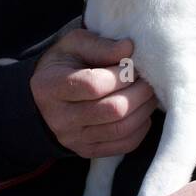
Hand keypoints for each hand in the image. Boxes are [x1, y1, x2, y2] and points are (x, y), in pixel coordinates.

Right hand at [30, 28, 157, 158]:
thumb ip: (99, 46)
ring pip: (121, 129)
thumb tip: (128, 48)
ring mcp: (73, 138)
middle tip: (147, 78)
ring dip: (144, 109)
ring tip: (149, 93)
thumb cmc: (64, 64)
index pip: (93, 85)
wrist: (46, 96)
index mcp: (50, 87)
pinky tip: (142, 112)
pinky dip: (141, 128)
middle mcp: (59, 118)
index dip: (120, 74)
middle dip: (139, 91)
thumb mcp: (74, 44)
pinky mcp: (87, 151)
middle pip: (112, 109)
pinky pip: (124, 145)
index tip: (131, 64)